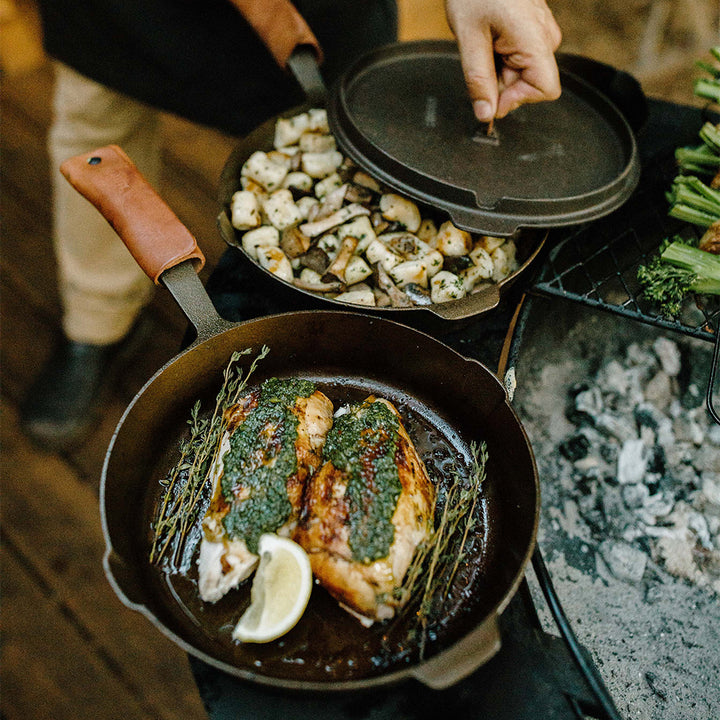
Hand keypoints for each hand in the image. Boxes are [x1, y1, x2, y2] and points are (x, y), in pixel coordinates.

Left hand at [445, 0, 561, 121]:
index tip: (491, 94)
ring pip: (523, 73)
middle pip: (530, 85)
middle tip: (481, 58)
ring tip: (485, 43)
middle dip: (502, 83)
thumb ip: (478, 80)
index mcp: (535, 39)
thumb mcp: (469, 38)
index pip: (545, 90)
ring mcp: (542, 33)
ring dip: (500, 70)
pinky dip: (502, 58)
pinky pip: (521, 58)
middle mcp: (546, 37)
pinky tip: (490, 39)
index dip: (516, 100)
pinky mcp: (534, 30)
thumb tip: (486, 115)